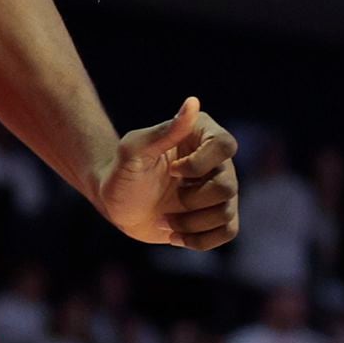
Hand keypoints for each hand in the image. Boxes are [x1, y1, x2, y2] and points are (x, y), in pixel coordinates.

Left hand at [96, 98, 238, 248]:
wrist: (115, 205)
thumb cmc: (120, 172)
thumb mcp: (133, 151)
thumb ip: (164, 131)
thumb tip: (193, 102)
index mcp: (200, 136)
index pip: (225, 145)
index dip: (200, 164)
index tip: (172, 170)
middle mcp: (217, 162)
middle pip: (228, 186)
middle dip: (191, 200)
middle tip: (167, 195)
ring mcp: (219, 190)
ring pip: (226, 213)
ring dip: (189, 223)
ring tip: (164, 219)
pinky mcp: (216, 216)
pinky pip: (228, 232)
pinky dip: (200, 240)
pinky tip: (174, 236)